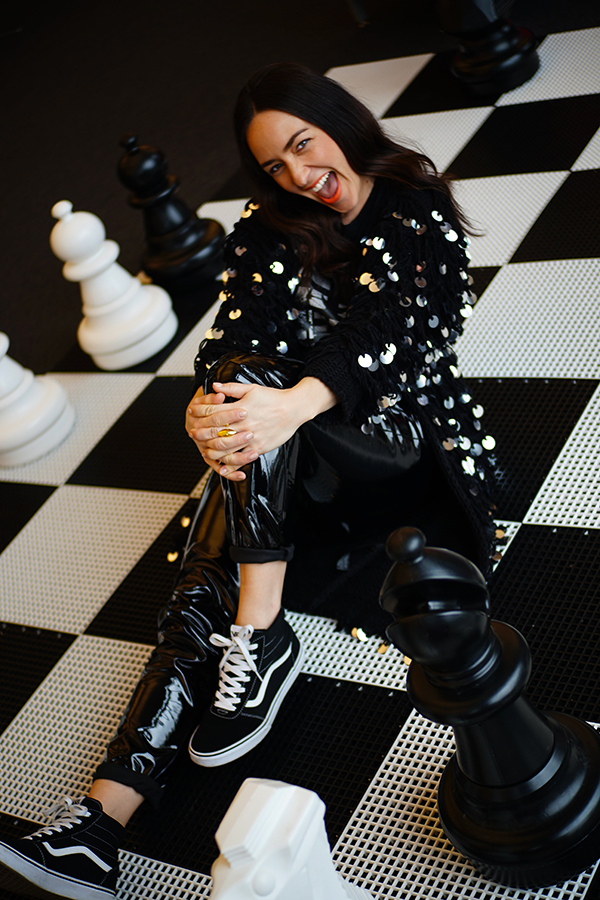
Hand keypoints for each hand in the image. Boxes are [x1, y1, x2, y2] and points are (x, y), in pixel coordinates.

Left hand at [186, 377, 337, 480]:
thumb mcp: (252, 389)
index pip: (213, 411)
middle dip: (201, 432)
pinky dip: (231, 464)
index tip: (192, 412)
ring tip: (204, 449)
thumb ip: (231, 388)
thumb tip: (215, 386)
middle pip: (215, 430)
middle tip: (193, 433)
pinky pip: (241, 459)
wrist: (294, 409)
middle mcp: (243, 424)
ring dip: (211, 449)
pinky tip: (223, 465)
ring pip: (225, 447)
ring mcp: (250, 437)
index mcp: (240, 408)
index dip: (200, 411)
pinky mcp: (258, 448)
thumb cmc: (274, 399)